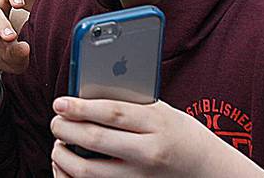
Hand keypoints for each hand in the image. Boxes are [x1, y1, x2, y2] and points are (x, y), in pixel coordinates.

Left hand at [49, 97, 263, 177]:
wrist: (207, 169)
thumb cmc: (178, 132)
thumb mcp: (160, 111)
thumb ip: (127, 103)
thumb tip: (84, 93)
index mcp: (157, 124)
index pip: (112, 113)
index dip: (80, 107)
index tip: (59, 103)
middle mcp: (149, 153)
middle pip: (96, 140)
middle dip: (66, 129)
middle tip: (55, 121)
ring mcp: (141, 177)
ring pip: (89, 171)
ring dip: (64, 156)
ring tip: (59, 144)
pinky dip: (73, 176)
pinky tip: (67, 164)